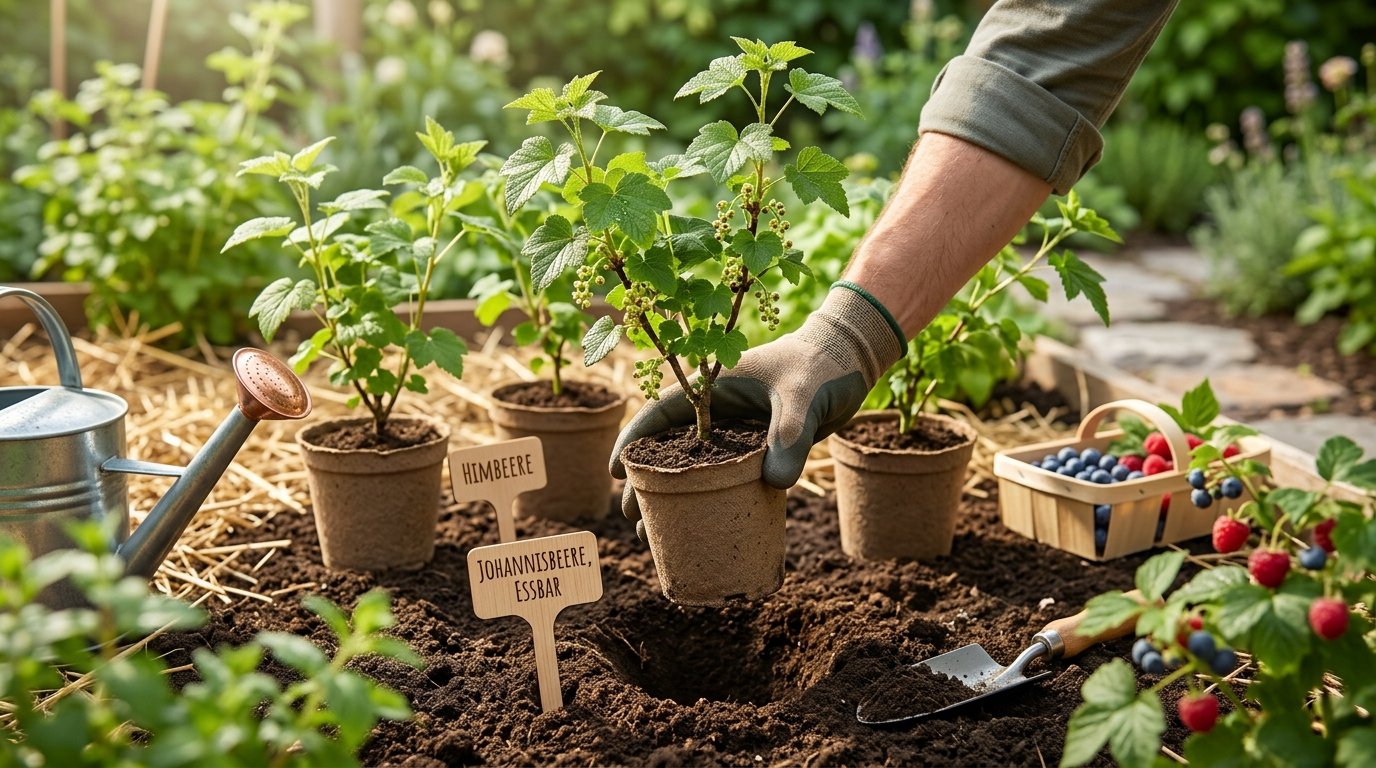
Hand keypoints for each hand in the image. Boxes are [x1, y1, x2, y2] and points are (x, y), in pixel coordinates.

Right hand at [609, 283, 904, 524]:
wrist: (851, 360)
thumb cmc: (821, 366)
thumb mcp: (802, 396)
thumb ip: (789, 435)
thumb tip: (775, 483)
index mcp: (712, 386)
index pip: (659, 413)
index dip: (633, 440)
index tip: (615, 471)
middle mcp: (717, 410)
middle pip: (670, 447)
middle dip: (647, 481)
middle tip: (632, 516)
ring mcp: (736, 430)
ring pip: (695, 467)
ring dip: (675, 496)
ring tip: (655, 533)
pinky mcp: (757, 447)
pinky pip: (726, 476)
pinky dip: (712, 499)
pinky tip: (704, 526)